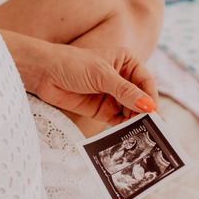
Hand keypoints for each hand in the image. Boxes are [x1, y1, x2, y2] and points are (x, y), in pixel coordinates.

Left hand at [33, 44, 158, 125]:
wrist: (45, 73)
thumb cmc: (73, 64)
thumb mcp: (101, 75)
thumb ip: (125, 91)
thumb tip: (148, 105)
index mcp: (128, 63)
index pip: (146, 83)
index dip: (151, 98)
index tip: (153, 113)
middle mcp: (124, 79)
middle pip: (141, 100)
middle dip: (145, 114)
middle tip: (150, 129)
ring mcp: (114, 96)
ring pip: (132, 112)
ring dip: (135, 123)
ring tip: (139, 135)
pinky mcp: (104, 110)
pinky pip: (119, 121)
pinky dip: (123, 128)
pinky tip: (126, 136)